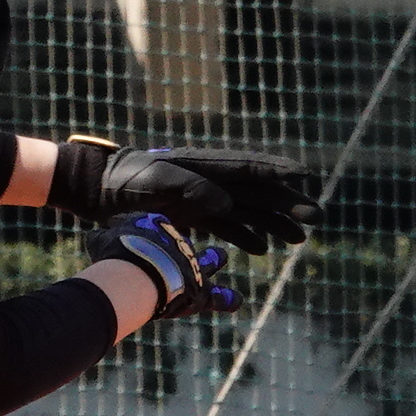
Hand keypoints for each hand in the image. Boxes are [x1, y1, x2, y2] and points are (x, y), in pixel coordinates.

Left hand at [47, 139, 321, 250]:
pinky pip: (224, 227)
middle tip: (317, 217)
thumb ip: (191, 189)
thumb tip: (226, 204)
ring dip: (272, 224)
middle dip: (287, 204)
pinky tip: (261, 249)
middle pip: (257, 193)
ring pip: (247, 211)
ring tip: (299, 239)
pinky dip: (243, 237)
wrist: (98, 188)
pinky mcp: (190, 215)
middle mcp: (211, 180)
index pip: (251, 169)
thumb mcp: (156, 181)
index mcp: (206, 165)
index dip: (280, 172)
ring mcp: (202, 198)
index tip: (307, 176)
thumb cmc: (124, 179)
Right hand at [88, 211, 242, 318]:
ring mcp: (194, 266)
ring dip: (214, 259)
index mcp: (156, 228)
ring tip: (222, 255)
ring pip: (209, 261)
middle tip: (185, 238)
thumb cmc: (117, 257)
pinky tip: (236, 300)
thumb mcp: (102, 241)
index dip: (151, 235)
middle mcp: (180, 243)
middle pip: (186, 240)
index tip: (146, 240)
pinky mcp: (202, 290)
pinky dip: (227, 299)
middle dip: (184, 239)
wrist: (139, 274)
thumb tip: (94, 236)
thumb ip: (101, 238)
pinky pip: (219, 297)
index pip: (158, 228)